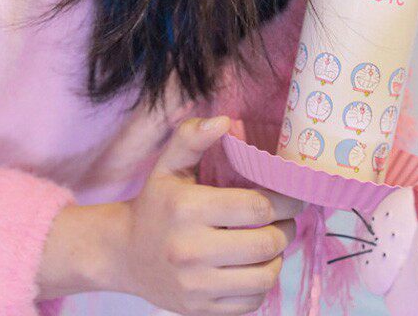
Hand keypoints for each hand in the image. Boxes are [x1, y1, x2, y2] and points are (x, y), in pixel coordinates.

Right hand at [109, 116, 304, 314]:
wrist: (124, 253)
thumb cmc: (156, 203)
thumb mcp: (169, 165)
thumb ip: (192, 137)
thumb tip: (223, 120)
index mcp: (187, 209)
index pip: (257, 207)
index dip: (285, 200)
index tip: (293, 193)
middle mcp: (190, 250)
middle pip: (266, 243)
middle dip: (285, 228)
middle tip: (285, 218)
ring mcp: (195, 285)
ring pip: (264, 277)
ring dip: (277, 258)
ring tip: (272, 241)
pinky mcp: (199, 309)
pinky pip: (250, 303)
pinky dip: (262, 284)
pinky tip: (254, 265)